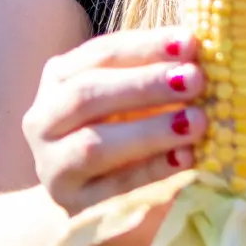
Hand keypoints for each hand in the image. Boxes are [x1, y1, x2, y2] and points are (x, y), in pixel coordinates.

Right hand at [22, 26, 207, 217]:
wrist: (93, 190)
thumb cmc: (122, 127)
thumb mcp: (133, 95)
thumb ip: (158, 72)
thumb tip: (200, 51)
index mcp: (61, 77)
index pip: (101, 53)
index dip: (145, 46)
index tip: (189, 42)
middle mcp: (45, 117)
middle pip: (88, 94)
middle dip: (145, 85)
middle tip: (194, 79)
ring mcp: (52, 164)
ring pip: (93, 144)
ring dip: (149, 131)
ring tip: (196, 122)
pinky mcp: (71, 203)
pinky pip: (112, 186)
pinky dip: (151, 170)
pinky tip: (185, 158)